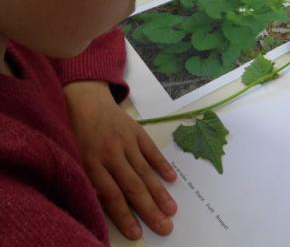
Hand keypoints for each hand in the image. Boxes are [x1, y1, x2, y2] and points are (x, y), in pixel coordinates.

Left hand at [63, 80, 176, 239]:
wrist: (85, 100)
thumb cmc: (76, 133)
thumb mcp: (74, 157)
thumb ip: (89, 180)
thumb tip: (105, 206)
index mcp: (91, 163)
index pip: (110, 195)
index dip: (124, 216)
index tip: (137, 233)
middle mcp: (110, 154)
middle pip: (132, 186)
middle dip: (149, 209)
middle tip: (165, 227)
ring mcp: (126, 141)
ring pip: (145, 171)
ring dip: (159, 192)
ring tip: (172, 210)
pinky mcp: (137, 131)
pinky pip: (151, 150)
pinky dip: (162, 164)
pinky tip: (172, 179)